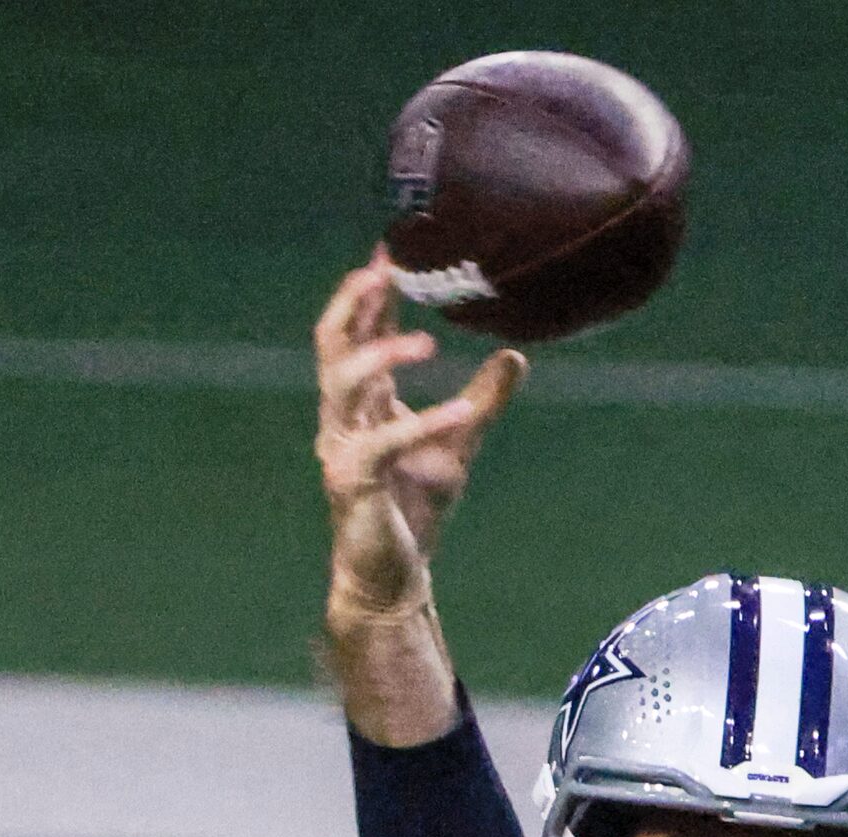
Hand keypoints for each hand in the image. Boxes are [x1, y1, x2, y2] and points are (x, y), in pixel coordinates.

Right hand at [314, 252, 526, 622]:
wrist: (392, 576)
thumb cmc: (414, 510)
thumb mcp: (458, 446)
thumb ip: (482, 401)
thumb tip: (515, 355)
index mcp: (361, 403)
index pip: (358, 332)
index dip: (372, 291)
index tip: (394, 248)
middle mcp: (342, 417)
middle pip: (332, 342)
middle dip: (356, 301)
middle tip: (387, 267)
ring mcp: (341, 447)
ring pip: (342, 383)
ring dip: (382, 355)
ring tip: (428, 341)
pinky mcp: (353, 482)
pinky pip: (385, 443)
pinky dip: (425, 423)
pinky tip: (460, 411)